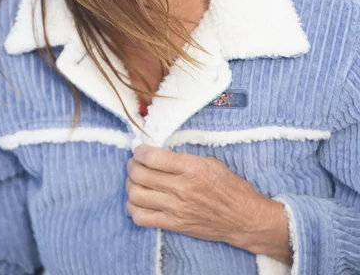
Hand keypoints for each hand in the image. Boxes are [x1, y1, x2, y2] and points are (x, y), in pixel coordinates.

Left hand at [125, 144, 278, 252]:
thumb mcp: (210, 162)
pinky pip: (142, 219)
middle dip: (132, 166)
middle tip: (135, 163)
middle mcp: (182, 188)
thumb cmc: (230, 186)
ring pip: (137, 196)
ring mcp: (176, 209)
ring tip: (135, 181)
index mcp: (192, 168)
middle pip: (140, 175)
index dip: (140, 151)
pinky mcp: (175, 225)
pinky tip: (139, 201)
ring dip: (130, 186)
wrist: (243, 218)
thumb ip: (184, 157)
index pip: (153, 157)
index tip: (139, 149)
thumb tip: (161, 153)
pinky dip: (134, 208)